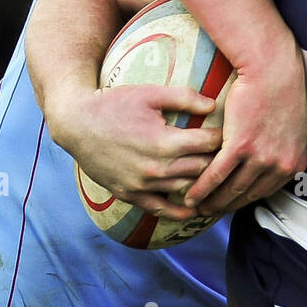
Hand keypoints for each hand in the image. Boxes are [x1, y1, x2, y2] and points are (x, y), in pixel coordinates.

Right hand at [53, 84, 221, 221]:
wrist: (75, 123)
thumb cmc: (113, 104)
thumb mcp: (150, 94)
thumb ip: (184, 98)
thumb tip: (214, 104)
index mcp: (165, 142)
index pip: (208, 144)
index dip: (223, 137)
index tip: (230, 132)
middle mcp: (156, 168)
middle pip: (203, 168)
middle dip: (217, 159)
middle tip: (230, 154)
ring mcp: (143, 185)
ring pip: (187, 189)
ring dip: (203, 183)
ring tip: (219, 177)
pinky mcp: (130, 195)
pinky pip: (161, 209)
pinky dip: (180, 212)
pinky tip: (195, 211)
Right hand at [183, 38, 306, 214]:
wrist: (273, 69)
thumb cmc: (282, 92)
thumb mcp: (296, 128)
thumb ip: (287, 149)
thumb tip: (279, 163)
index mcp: (295, 163)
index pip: (266, 192)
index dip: (245, 201)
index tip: (230, 205)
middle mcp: (281, 165)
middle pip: (248, 195)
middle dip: (226, 206)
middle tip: (209, 212)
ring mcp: (262, 158)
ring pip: (231, 188)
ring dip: (211, 201)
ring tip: (196, 206)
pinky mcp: (241, 146)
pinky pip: (218, 174)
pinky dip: (202, 187)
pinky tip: (191, 194)